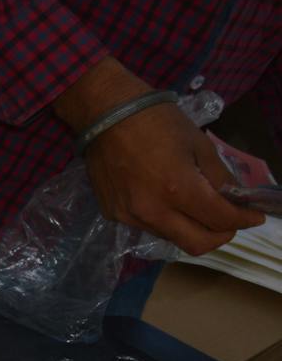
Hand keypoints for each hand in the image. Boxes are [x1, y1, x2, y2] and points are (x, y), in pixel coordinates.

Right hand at [54, 58, 263, 255]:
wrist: (105, 116)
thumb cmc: (157, 121)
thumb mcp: (198, 143)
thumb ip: (218, 177)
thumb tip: (233, 199)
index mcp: (178, 189)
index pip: (221, 219)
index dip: (244, 220)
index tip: (254, 216)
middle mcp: (153, 211)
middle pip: (197, 244)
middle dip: (220, 235)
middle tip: (227, 221)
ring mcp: (130, 217)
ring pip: (172, 237)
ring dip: (190, 227)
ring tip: (194, 206)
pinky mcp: (114, 215)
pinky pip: (147, 226)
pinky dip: (164, 218)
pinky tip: (161, 197)